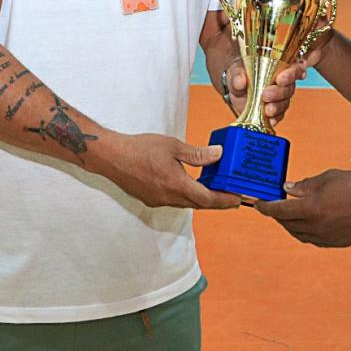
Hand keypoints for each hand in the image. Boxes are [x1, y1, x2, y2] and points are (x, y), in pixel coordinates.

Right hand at [99, 132, 240, 210]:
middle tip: (234, 198)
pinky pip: (175, 201)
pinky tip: (191, 187)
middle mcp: (169, 197)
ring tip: (216, 191)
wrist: (111, 157)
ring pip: (187, 204)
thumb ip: (196, 153)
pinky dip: (187, 197)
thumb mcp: (172, 146)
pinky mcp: (151, 199)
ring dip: (202, 200)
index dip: (225, 200)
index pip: (207, 198)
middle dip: (218, 202)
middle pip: (200, 204)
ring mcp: (159, 201)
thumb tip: (218, 154)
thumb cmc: (140, 148)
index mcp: (176, 184)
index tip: (239, 200)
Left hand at [224, 58, 306, 128]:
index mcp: (280, 66)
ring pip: (285, 102)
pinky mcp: (274, 111)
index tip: (281, 78)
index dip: (292, 73)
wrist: (235, 88)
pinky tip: (270, 120)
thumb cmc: (240, 74)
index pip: (294, 68)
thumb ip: (238, 74)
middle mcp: (284, 82)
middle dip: (279, 92)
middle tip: (266, 94)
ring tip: (267, 109)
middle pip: (289, 87)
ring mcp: (280, 98)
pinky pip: (278, 116)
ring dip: (277, 107)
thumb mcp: (236, 71)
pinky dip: (274, 118)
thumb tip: (240, 81)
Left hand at [255, 169, 350, 246]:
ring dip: (290, 225)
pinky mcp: (335, 243)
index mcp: (311, 208)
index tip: (257, 204)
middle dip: (277, 216)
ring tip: (288, 215)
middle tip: (273, 207)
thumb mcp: (329, 178)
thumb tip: (288, 188)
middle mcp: (315, 226)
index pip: (280, 211)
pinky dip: (305, 231)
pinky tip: (307, 223)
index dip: (266, 208)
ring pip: (299, 234)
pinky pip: (313, 239)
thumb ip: (306, 185)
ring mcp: (325, 237)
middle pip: (287, 224)